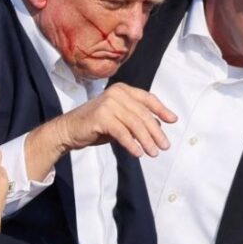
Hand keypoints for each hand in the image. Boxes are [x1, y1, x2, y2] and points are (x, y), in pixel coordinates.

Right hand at [53, 83, 177, 156]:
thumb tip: (159, 126)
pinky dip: (132, 144)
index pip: (147, 98)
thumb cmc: (97, 125)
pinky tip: (138, 153)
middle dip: (156, 132)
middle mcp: (116, 93)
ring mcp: (108, 103)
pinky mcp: (101, 116)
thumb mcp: (120, 120)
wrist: (69, 130)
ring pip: (135, 124)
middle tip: (165, 146)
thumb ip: (137, 119)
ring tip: (154, 153)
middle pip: (143, 114)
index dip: (162, 110)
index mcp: (123, 90)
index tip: (173, 120)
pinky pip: (122, 133)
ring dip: (147, 141)